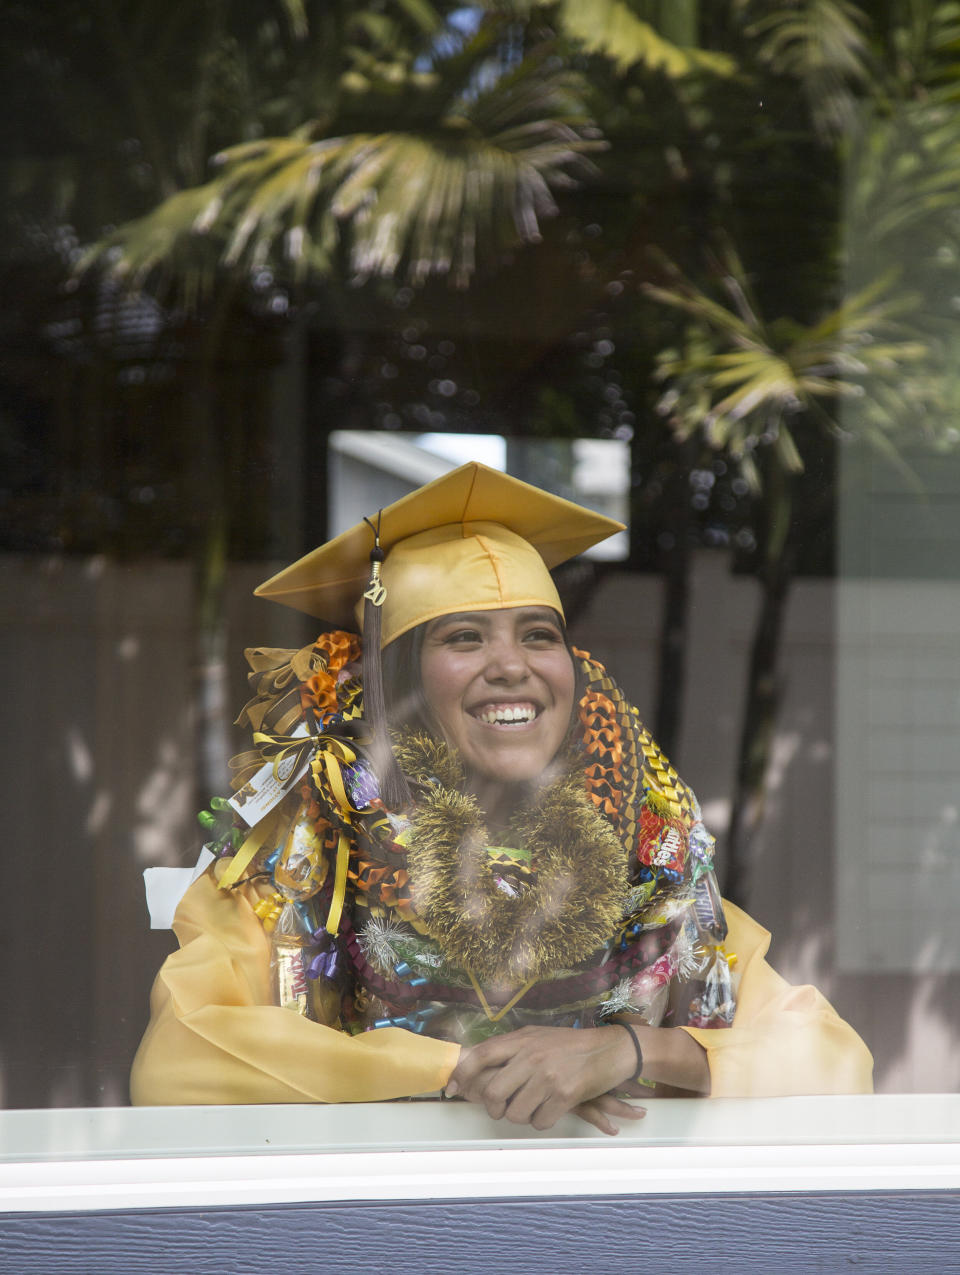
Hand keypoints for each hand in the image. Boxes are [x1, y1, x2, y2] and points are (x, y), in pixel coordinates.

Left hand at [445, 1025, 642, 1131]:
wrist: (610, 1050)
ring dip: (520, 1117)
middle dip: (493, 1107)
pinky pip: (539, 1121)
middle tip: (501, 1109)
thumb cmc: (571, 1044)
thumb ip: (511, 1048)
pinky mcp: (565, 1095)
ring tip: (531, 1107)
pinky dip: (541, 1121)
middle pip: (494, 1092)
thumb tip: (479, 1061)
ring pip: (515, 1112)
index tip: (453, 1088)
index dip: (463, 1073)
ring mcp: (548, 1076)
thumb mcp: (538, 1036)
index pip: (482, 1055)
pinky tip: (550, 1110)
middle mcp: (532, 1056)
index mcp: (522, 1040)